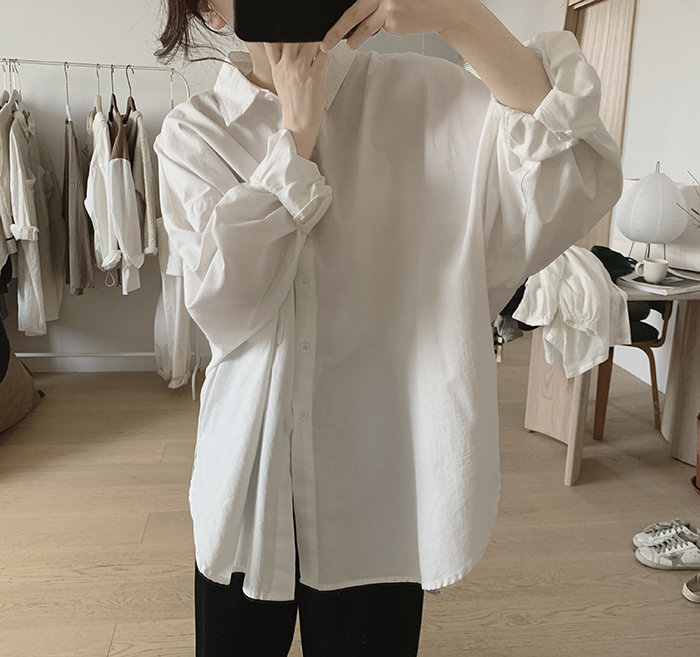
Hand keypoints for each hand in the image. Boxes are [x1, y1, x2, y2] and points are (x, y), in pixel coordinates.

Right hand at [263, 42, 331, 159]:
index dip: (281, 32)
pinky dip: (327, 53)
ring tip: (320, 47)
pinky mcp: (314, 76)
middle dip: (302, 33)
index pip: (271, 40)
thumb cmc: (294, 105)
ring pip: (310, 42)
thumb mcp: (281, 82)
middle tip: (310, 37)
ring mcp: (300, 70)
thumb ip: (283, 64)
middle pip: (292, 36)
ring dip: (318, 42)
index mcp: (277, 67)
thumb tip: (291, 50)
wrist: (299, 124)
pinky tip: (326, 57)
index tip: (290, 32)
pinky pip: (324, 55)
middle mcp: (287, 65)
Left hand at [320, 0, 467, 51]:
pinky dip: (387, 30)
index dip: (340, 17)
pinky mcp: (394, 20)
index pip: (353, 3)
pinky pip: (382, 30)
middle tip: (324, 43)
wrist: (441, 8)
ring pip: (364, 26)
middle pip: (352, 13)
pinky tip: (400, 23)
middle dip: (336, 31)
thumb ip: (374, 4)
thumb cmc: (416, 2)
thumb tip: (353, 19)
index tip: (326, 26)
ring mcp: (387, 5)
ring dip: (354, 39)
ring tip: (349, 46)